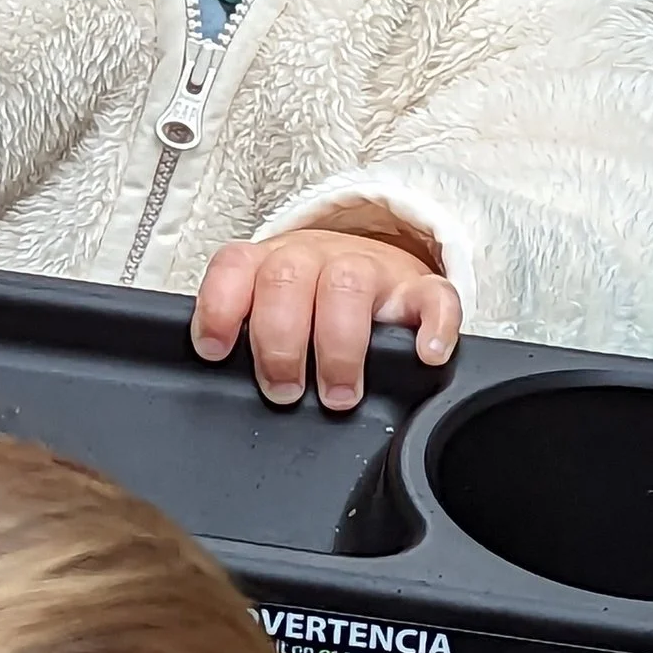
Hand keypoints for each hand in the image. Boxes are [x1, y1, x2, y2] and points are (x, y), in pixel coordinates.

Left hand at [191, 224, 459, 410]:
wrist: (376, 267)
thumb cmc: (309, 304)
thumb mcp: (266, 310)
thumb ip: (243, 332)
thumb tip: (217, 379)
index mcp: (269, 263)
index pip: (234, 268)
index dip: (220, 308)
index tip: (216, 351)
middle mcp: (314, 258)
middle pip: (286, 280)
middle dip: (280, 343)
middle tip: (284, 391)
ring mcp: (370, 269)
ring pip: (347, 285)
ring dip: (338, 346)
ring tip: (337, 393)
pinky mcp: (421, 289)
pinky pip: (436, 297)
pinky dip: (434, 328)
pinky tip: (424, 356)